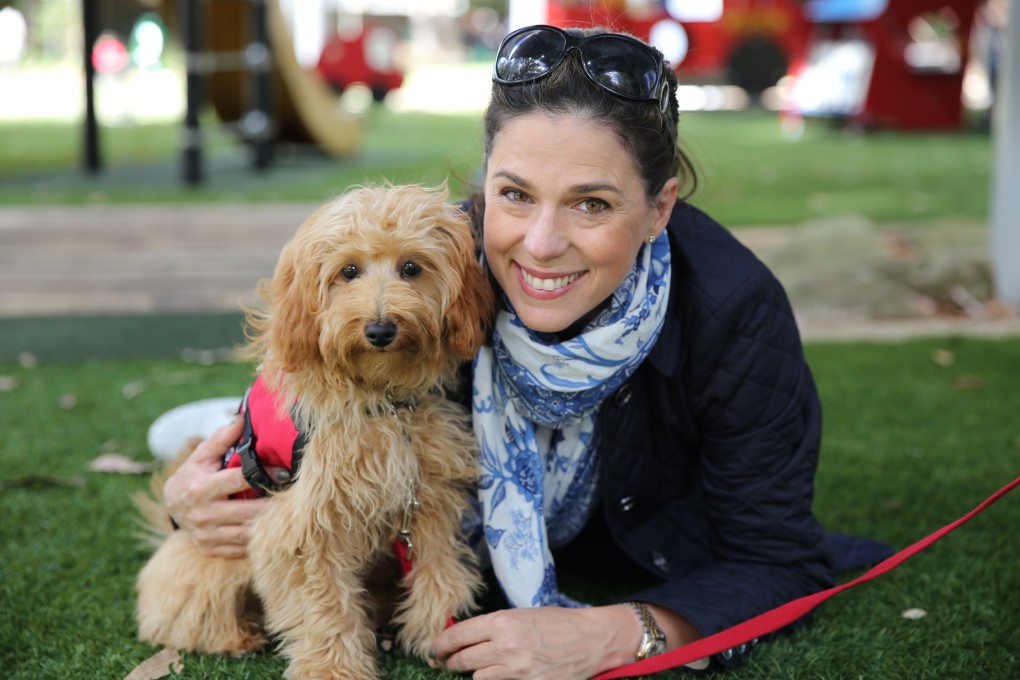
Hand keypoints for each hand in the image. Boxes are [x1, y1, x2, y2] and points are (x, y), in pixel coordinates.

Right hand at [163, 417, 282, 557]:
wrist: (172, 505)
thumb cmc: (192, 475)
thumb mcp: (201, 456)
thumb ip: (221, 439)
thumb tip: (241, 419)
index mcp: (200, 488)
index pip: (238, 481)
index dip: (263, 474)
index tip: (283, 471)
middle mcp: (202, 514)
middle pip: (248, 511)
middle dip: (272, 503)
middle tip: (295, 496)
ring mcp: (206, 535)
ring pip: (247, 534)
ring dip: (269, 524)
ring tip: (288, 513)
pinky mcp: (209, 549)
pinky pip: (240, 549)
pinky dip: (257, 541)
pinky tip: (272, 530)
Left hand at [430, 605, 639, 679]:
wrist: (591, 639)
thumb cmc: (558, 623)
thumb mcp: (523, 615)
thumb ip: (496, 626)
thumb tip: (469, 636)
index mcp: (503, 622)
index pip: (459, 636)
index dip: (441, 644)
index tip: (435, 648)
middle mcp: (506, 645)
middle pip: (463, 660)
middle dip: (449, 662)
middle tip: (444, 661)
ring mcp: (517, 669)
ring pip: (477, 677)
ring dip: (473, 673)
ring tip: (472, 669)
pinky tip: (497, 676)